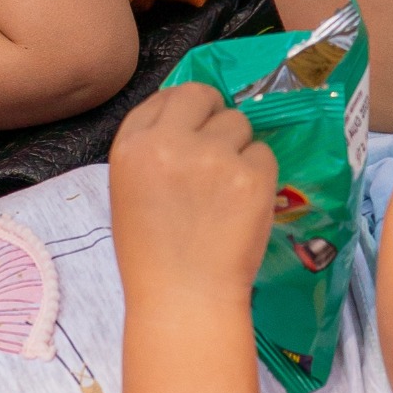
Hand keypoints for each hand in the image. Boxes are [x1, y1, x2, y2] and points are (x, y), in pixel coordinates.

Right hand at [106, 85, 275, 297]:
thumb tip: (191, 118)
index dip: (184, 109)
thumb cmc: (150, 252)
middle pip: (204, 97)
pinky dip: (258, 173)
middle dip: (214, 117)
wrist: (184, 296)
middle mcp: (170, 143)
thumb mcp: (128, 190)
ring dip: (238, 146)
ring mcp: (213, 157)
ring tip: (226, 188)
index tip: (193, 127)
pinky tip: (242, 203)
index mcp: (131, 146)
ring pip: (239, 124)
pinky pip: (264, 153)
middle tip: (216, 151)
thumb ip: (152, 148)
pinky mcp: (251, 176)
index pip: (166, 96)